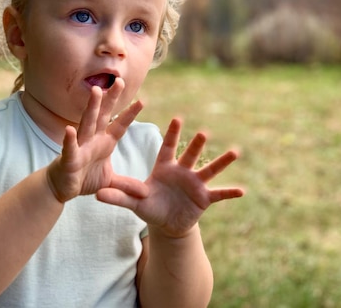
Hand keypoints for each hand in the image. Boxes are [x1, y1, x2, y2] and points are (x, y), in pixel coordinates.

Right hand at [46, 78, 148, 202]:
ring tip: (96, 91)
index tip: (142, 100)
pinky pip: (69, 148)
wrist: (62, 188)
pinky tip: (69, 129)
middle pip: (104, 115)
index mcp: (104, 142)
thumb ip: (127, 185)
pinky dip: (69, 139)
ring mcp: (80, 146)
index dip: (130, 114)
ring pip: (87, 123)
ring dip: (92, 107)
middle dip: (111, 99)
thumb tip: (146, 193)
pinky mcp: (69, 159)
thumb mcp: (110, 182)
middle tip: (120, 81)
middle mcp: (93, 139)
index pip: (120, 125)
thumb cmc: (85, 178)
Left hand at [97, 118, 243, 237]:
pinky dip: (230, 193)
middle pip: (190, 155)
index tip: (179, 118)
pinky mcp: (204, 198)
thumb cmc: (149, 206)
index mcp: (165, 167)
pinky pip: (219, 194)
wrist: (166, 222)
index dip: (174, 134)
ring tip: (235, 152)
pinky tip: (243, 191)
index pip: (168, 147)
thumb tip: (96, 194)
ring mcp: (195, 183)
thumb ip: (118, 196)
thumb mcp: (134, 202)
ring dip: (221, 162)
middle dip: (197, 145)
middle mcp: (182, 171)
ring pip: (209, 169)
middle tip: (204, 133)